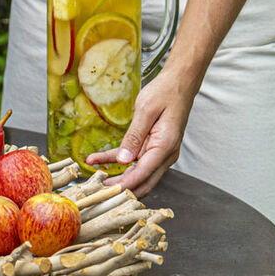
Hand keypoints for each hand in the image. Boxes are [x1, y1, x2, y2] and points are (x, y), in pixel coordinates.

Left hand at [83, 70, 194, 197]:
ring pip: (138, 174)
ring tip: (95, 178)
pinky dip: (118, 162)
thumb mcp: (146, 111)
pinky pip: (135, 160)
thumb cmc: (165, 93)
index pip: (143, 173)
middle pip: (143, 181)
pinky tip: (98, 160)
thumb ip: (134, 136)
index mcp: (165, 146)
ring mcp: (161, 153)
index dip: (125, 185)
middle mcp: (166, 155)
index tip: (107, 191)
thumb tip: (123, 160)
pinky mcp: (154, 149)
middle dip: (121, 188)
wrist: (179, 84)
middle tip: (97, 190)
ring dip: (118, 178)